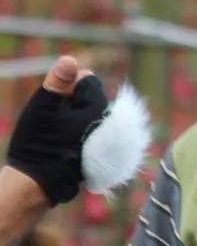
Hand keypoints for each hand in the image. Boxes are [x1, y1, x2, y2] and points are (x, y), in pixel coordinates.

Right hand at [7, 55, 107, 204]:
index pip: (88, 80)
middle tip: (54, 119)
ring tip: (57, 133)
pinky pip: (92, 133)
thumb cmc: (38, 144)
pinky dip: (79, 133)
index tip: (54, 101)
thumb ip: (58, 83)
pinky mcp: (103, 155)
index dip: (68, 85)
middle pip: (91, 97)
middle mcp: (108, 123)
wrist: (38, 184)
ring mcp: (108, 141)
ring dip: (76, 117)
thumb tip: (71, 60)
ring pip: (91, 115)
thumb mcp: (43, 109)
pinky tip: (64, 144)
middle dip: (73, 101)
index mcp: (97, 108)